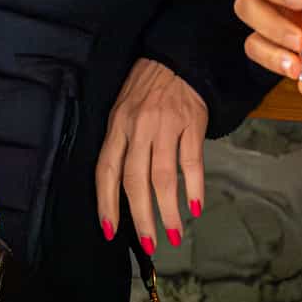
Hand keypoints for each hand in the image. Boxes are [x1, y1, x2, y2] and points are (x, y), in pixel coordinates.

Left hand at [95, 59, 206, 257]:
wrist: (178, 56)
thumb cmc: (147, 87)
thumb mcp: (123, 109)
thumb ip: (121, 143)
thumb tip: (120, 188)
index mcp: (117, 125)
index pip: (106, 170)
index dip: (106, 203)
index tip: (110, 231)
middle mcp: (138, 127)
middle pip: (135, 180)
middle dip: (140, 218)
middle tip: (148, 245)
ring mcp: (165, 125)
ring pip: (163, 176)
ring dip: (168, 210)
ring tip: (173, 234)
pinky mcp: (191, 123)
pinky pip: (191, 161)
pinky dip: (193, 187)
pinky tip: (195, 206)